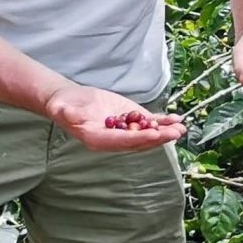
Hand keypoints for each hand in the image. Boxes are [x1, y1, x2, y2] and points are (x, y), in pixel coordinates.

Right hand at [46, 85, 185, 150]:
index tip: (155, 135)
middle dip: (158, 137)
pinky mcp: (130, 119)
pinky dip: (162, 121)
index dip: (139, 139)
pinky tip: (176, 119)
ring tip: (181, 128)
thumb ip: (66, 113)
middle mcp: (115, 138)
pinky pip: (148, 123)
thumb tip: (68, 114)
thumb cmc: (64, 105)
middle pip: (140, 141)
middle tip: (175, 133)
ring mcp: (124, 130)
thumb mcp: (62, 108)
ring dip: (165, 131)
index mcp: (99, 139)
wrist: (71, 101)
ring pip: (147, 133)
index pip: (122, 141)